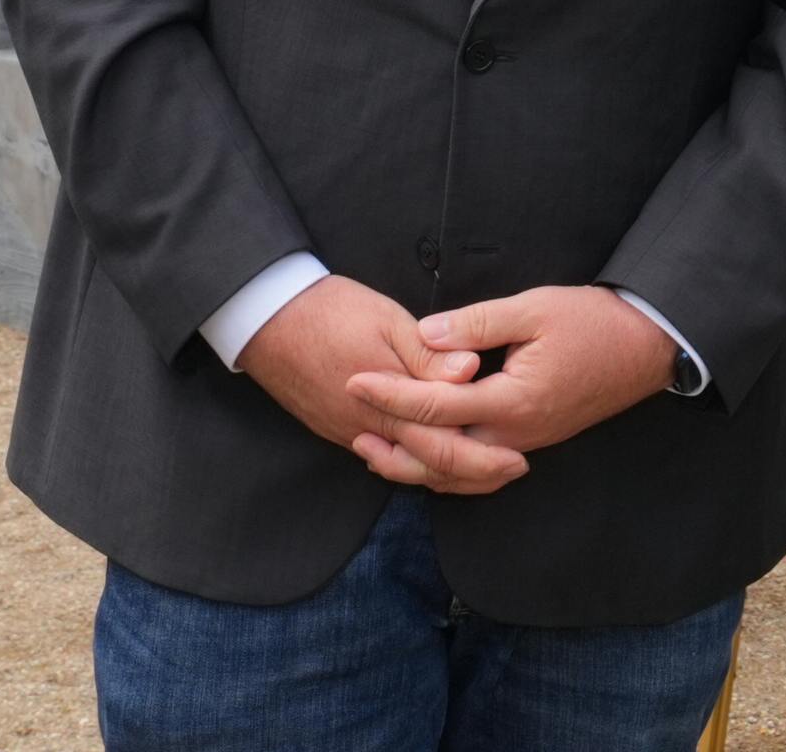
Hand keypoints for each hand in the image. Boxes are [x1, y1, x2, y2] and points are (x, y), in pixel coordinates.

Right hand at [238, 274, 498, 480]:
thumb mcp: (388, 320)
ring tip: (484, 469)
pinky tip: (435, 456)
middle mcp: (366, 427)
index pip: (442, 440)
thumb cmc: (331, 311)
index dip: (483, 454)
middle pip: (427, 463)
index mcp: (385, 401)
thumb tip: (469, 372)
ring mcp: (348, 432)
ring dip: (445, 471)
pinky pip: (382, 455)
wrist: (266, 319)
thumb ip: (429, 353)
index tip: (519, 458)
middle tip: (513, 471)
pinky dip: (414, 461)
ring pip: (404, 465)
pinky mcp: (336, 428)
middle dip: (473, 473)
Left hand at [345, 285, 676, 492]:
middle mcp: (515, 434)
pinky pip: (478, 469)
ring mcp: (526, 443)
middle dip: (391, 441)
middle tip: (352, 420)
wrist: (648, 347)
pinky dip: (445, 469)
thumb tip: (425, 334)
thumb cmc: (596, 322)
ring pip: (458, 472)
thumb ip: (478, 323)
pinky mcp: (532, 440)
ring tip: (375, 448)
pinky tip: (426, 455)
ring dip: (412, 464)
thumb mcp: (536, 308)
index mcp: (513, 402)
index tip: (354, 380)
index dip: (390, 394)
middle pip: (439, 456)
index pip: (436, 408)